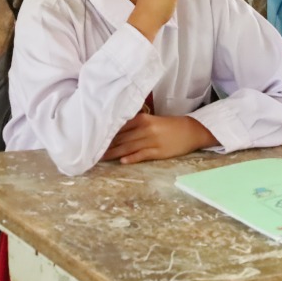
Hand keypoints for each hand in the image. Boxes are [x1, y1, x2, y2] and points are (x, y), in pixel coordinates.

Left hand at [101, 113, 215, 164]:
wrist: (190, 131)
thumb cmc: (168, 126)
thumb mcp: (151, 121)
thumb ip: (134, 125)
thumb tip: (115, 131)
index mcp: (142, 119)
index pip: (119, 126)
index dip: (106, 133)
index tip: (92, 138)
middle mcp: (145, 129)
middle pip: (121, 138)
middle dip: (106, 145)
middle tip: (91, 150)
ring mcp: (152, 141)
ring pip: (129, 147)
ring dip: (114, 153)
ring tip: (100, 158)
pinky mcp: (158, 152)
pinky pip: (142, 155)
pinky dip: (132, 158)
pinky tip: (122, 161)